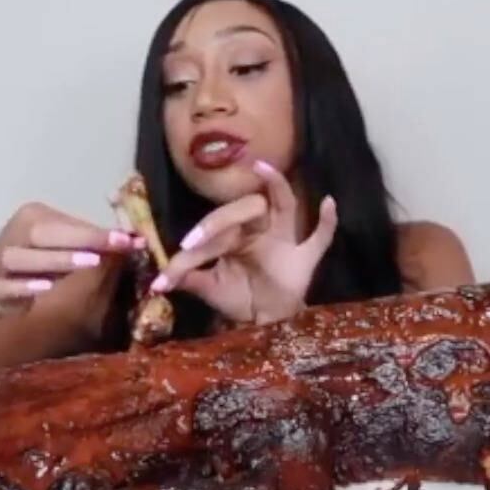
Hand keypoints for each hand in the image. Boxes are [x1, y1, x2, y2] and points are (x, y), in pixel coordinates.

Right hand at [0, 201, 144, 315]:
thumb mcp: (62, 246)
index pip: (66, 222)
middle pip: (41, 234)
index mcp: (33, 217)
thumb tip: (132, 239)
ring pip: (18, 257)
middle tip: (111, 250)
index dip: (97, 232)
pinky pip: (2, 286)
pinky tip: (43, 289)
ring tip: (86, 264)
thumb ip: (90, 242)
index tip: (128, 239)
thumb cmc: (37, 261)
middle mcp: (15, 234)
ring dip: (53, 260)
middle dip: (79, 241)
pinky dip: (21, 287)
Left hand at [150, 161, 337, 324]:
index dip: (190, 253)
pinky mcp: (305, 259)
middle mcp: (260, 228)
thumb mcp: (209, 288)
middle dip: (218, 222)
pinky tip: (329, 203)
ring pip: (284, 205)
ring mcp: (286, 240)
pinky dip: (327, 222)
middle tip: (193, 243)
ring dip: (276, 185)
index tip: (168, 274)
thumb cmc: (239, 298)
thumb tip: (161, 280)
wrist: (263, 322)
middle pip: (244, 208)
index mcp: (235, 233)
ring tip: (263, 167)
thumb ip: (190, 278)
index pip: (212, 231)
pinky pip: (320, 238)